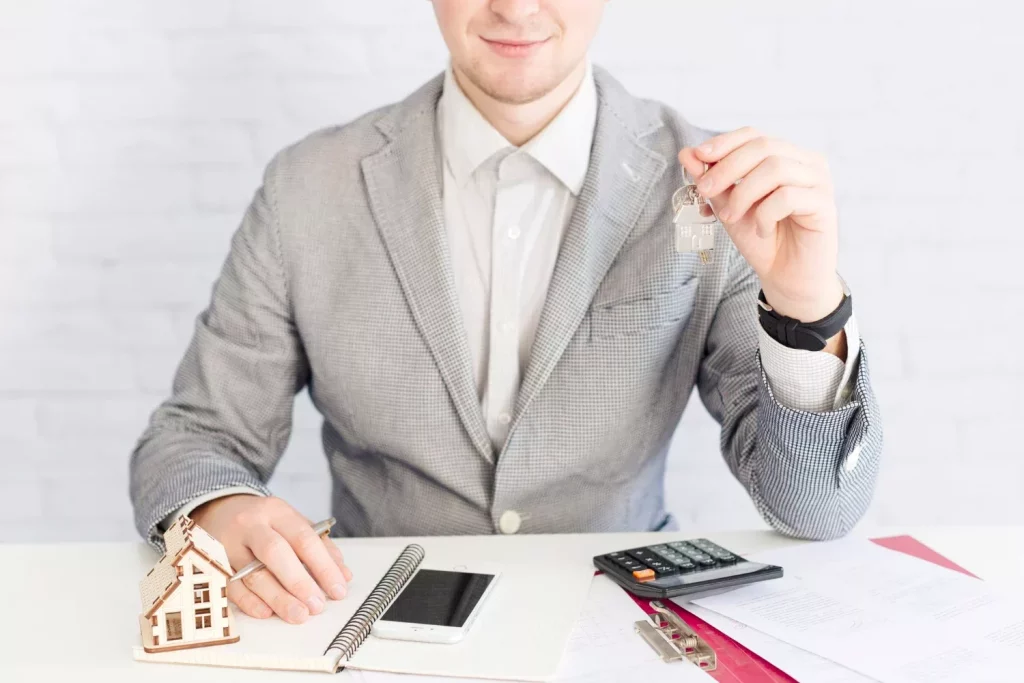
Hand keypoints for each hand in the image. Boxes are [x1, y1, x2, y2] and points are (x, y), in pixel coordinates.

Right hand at [191, 494, 352, 623]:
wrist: (217, 511)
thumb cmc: (263, 521)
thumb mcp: (291, 522)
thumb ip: (319, 545)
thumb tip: (342, 575)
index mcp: (276, 511)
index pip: (304, 538)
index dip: (323, 566)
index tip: (338, 589)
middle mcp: (250, 525)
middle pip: (276, 553)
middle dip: (300, 582)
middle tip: (317, 605)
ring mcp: (228, 544)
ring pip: (252, 573)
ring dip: (278, 598)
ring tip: (298, 614)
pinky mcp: (212, 563)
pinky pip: (230, 586)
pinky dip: (249, 602)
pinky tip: (266, 612)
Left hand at [679, 127, 844, 323]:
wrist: (786, 277)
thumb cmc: (761, 240)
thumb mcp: (729, 207)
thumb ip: (712, 181)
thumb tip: (687, 153)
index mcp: (785, 156)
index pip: (754, 135)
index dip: (725, 143)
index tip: (698, 157)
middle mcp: (806, 162)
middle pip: (763, 147)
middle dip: (727, 168)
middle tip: (705, 190)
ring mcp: (819, 181)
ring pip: (775, 168)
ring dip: (744, 193)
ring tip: (731, 217)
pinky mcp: (825, 204)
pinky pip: (788, 197)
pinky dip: (765, 214)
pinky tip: (762, 231)